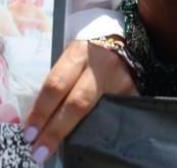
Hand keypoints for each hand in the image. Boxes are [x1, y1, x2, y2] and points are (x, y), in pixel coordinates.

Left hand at [23, 40, 135, 162]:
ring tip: (60, 146)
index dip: (41, 112)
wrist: (126, 40)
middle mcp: (102, 66)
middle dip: (56, 129)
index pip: (55, 86)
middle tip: (41, 149)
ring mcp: (121, 79)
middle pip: (77, 103)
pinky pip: (114, 112)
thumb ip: (60, 80)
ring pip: (98, 112)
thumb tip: (41, 115)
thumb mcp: (72, 56)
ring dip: (77, 132)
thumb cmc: (90, 51)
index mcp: (79, 54)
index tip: (29, 133)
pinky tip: (89, 138)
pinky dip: (100, 127)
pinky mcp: (134, 90)